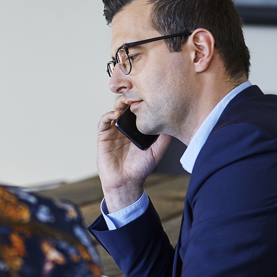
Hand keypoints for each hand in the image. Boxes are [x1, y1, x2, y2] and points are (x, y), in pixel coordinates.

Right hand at [96, 96, 171, 212]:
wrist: (126, 182)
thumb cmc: (141, 168)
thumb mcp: (157, 151)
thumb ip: (165, 137)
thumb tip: (172, 122)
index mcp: (137, 129)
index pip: (138, 110)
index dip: (141, 102)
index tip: (148, 95)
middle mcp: (125, 128)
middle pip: (126, 107)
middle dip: (130, 99)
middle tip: (136, 94)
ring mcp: (113, 131)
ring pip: (115, 110)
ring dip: (119, 104)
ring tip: (126, 102)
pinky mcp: (103, 136)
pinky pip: (104, 121)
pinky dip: (109, 115)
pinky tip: (116, 115)